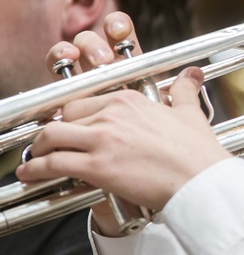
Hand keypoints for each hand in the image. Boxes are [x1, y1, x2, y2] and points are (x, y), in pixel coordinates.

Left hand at [16, 13, 229, 233]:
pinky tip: (31, 175)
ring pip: (51, 138)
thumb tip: (192, 75)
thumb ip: (184, 91)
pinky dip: (37, 170)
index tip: (69, 128)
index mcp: (129, 101)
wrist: (200, 180)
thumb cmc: (196, 151)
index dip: (72, 118)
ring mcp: (102, 140)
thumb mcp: (190, 113)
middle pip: (64, 118)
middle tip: (49, 146)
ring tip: (35, 161)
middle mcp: (111, 115)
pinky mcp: (97, 166)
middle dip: (53, 133)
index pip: (83, 102)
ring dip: (38, 150)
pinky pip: (54, 164)